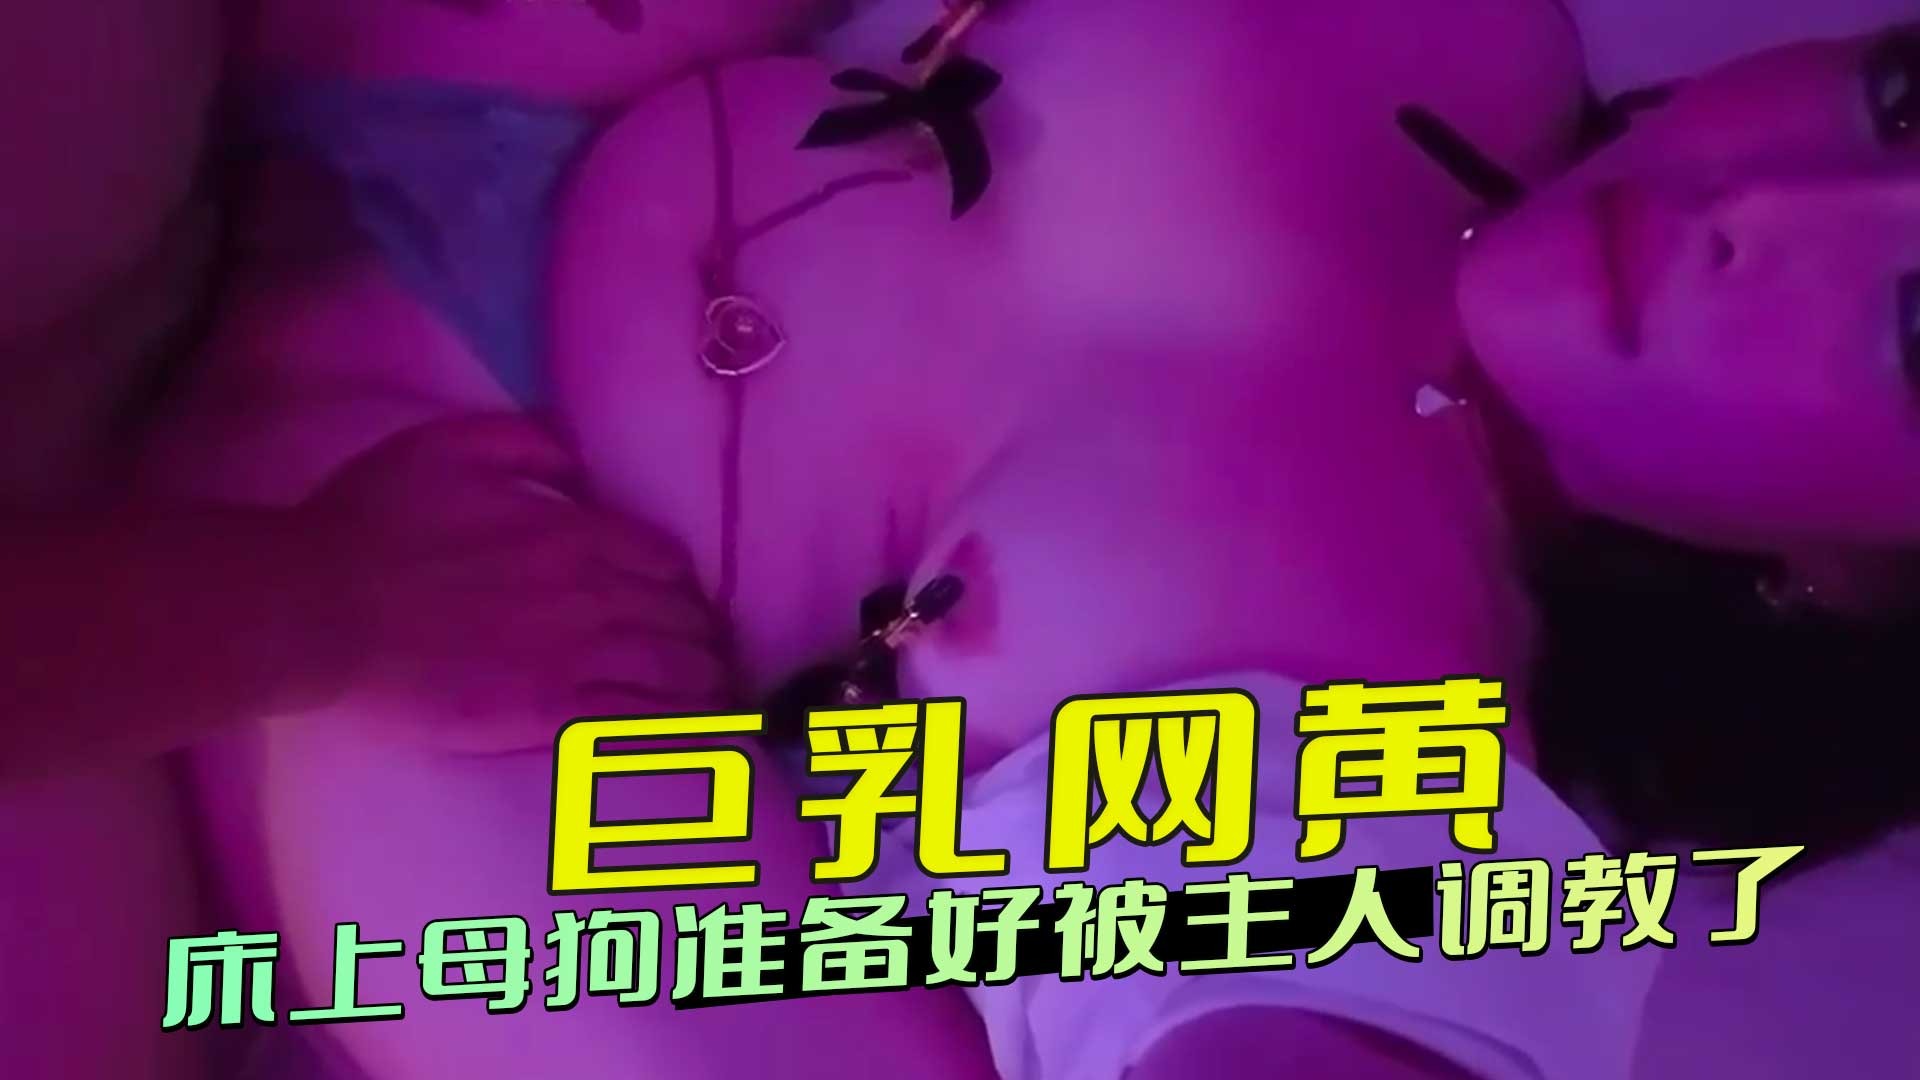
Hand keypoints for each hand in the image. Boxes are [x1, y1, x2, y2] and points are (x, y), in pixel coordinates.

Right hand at [298, 413, 725, 751]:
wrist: (321, 608)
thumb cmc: (372, 524)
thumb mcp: (449, 446)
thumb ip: (525, 444)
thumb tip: (576, 462)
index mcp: (572, 532)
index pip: (661, 559)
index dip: (680, 581)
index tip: (686, 596)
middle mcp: (589, 593)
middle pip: (677, 616)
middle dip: (703, 635)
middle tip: (715, 652)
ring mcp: (572, 658)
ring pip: (670, 670)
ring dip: (704, 681)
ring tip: (723, 696)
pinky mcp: (546, 715)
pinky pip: (633, 722)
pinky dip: (675, 726)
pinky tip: (697, 736)